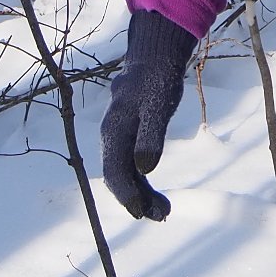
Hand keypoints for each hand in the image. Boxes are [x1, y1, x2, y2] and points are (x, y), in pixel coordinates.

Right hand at [100, 8, 197, 220]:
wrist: (154, 61)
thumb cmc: (157, 82)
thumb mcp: (158, 107)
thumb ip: (151, 136)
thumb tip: (144, 169)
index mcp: (114, 131)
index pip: (115, 171)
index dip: (128, 195)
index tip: (143, 213)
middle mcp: (111, 137)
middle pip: (119, 176)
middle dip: (137, 200)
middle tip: (162, 215)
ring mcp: (118, 138)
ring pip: (125, 173)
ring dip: (141, 195)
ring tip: (164, 211)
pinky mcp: (128, 138)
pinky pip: (131, 165)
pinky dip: (142, 182)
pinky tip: (156, 196)